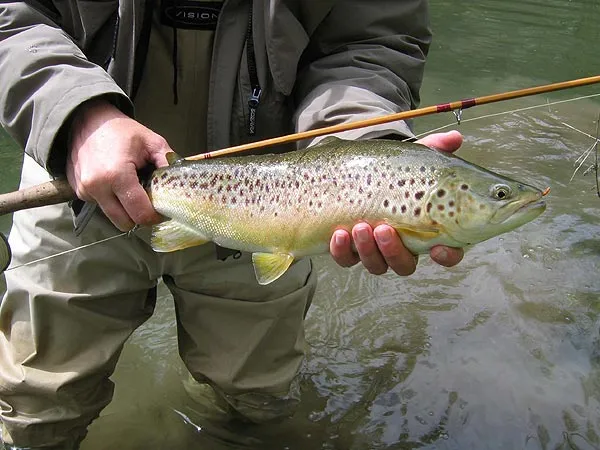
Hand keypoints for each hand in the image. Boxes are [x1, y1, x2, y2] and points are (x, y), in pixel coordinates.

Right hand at [67, 99, 170, 230]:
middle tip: (149, 202)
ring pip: (112, 216)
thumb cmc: (120, 129)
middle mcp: (96, 187)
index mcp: (116, 175)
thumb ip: (168, 164)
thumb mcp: (152, 142)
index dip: (155, 216)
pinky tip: (115, 183)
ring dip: (125, 209)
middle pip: (125, 223)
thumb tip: (180, 186)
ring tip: (131, 188)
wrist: (86, 119)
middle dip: (139, 217)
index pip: (140, 214)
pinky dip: (112, 200)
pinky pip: (101, 206)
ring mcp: (84, 191)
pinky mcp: (78, 191)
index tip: (162, 210)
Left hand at [330, 130, 464, 275]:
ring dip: (368, 250)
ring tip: (360, 227)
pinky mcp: (349, 251)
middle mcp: (402, 247)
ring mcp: (374, 251)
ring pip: (376, 265)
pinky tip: (339, 234)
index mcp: (426, 230)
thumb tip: (455, 138)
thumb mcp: (411, 158)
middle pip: (405, 264)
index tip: (438, 248)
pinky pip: (346, 260)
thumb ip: (434, 149)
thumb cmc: (391, 171)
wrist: (352, 172)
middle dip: (394, 251)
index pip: (447, 254)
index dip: (447, 256)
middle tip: (384, 229)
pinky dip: (342, 251)